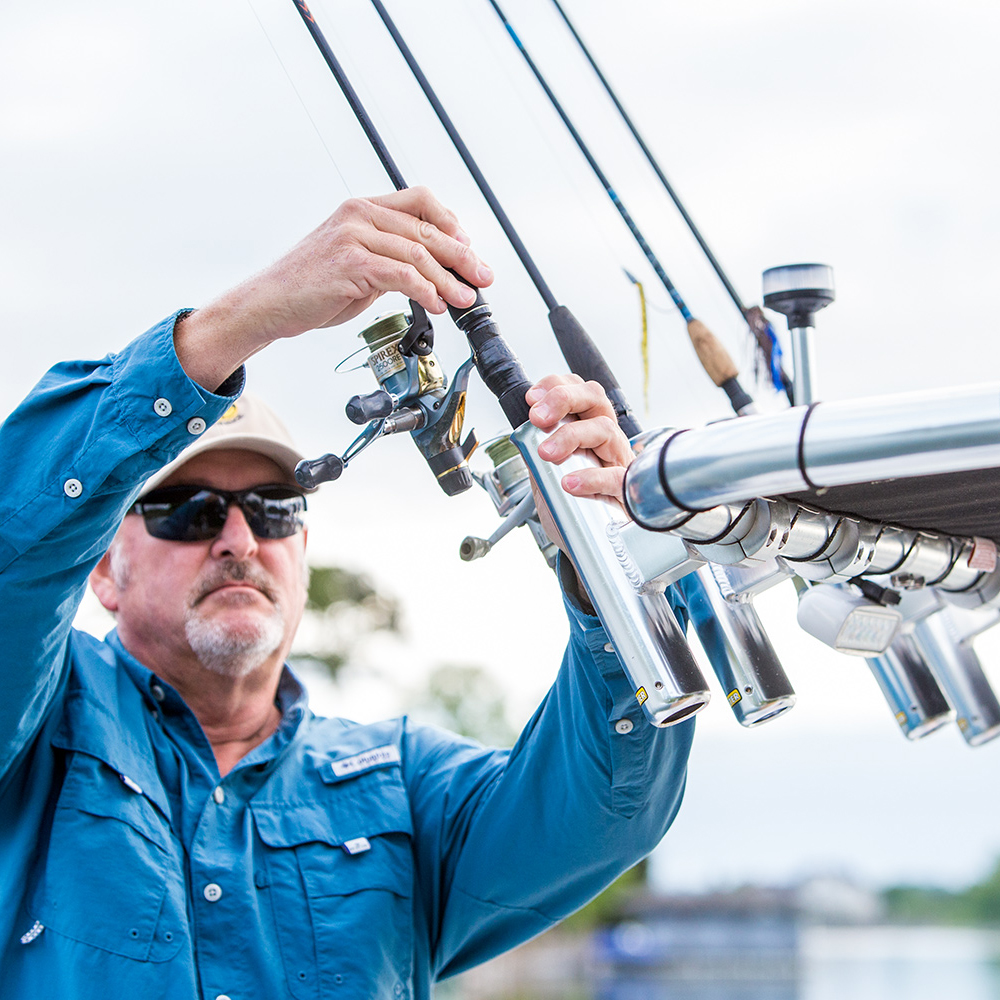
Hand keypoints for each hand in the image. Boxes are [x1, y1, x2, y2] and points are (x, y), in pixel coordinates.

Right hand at [175, 187, 492, 388]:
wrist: (270, 302)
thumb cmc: (311, 288)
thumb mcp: (357, 265)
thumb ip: (389, 260)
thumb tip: (429, 274)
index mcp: (362, 208)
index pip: (420, 200)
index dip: (451, 222)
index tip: (469, 249)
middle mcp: (359, 214)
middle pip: (426, 229)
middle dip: (462, 256)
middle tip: (484, 277)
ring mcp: (353, 236)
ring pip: (418, 253)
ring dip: (448, 279)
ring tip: (465, 299)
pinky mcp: (350, 262)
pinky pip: (401, 274)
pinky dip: (425, 291)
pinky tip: (437, 305)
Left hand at [525, 375, 632, 553]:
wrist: (594, 548)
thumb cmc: (577, 508)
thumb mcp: (548, 478)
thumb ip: (536, 456)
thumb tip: (520, 435)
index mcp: (587, 429)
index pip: (578, 391)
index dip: (555, 386)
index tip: (531, 398)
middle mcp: (606, 439)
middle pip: (594, 398)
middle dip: (562, 399)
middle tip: (538, 417)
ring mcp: (619, 462)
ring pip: (605, 430)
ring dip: (570, 436)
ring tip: (547, 453)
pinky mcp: (628, 491)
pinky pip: (616, 477)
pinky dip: (592, 478)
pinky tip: (571, 483)